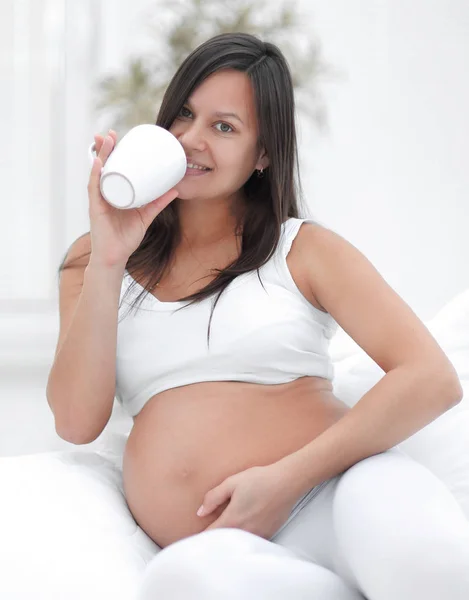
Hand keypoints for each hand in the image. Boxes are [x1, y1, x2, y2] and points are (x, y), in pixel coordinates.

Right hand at [88, 130, 178, 267]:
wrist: (116, 257)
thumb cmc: (126, 238)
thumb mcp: (146, 216)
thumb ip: (158, 203)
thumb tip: (175, 189)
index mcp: (113, 193)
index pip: (111, 168)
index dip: (113, 152)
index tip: (118, 136)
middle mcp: (103, 194)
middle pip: (102, 166)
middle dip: (104, 148)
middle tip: (110, 132)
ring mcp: (98, 200)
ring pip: (97, 173)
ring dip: (100, 155)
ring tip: (104, 140)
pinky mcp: (96, 209)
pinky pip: (95, 189)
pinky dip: (96, 175)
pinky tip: (98, 163)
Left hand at [197, 464, 298, 539]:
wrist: (287, 482)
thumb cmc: (259, 480)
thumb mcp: (232, 483)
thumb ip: (213, 497)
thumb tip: (201, 512)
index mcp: (232, 520)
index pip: (209, 535)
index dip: (199, 537)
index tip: (193, 536)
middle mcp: (244, 532)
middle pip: (222, 543)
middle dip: (213, 540)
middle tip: (205, 535)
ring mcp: (257, 536)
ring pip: (237, 543)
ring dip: (229, 540)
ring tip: (223, 532)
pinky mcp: (268, 535)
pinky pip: (250, 541)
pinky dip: (243, 538)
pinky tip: (243, 528)